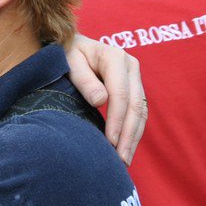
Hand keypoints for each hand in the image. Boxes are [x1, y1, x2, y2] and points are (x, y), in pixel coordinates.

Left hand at [64, 36, 146, 163]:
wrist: (69, 44)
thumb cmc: (65, 53)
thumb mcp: (68, 61)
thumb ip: (83, 80)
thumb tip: (101, 101)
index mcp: (114, 57)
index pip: (119, 94)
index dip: (116, 119)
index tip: (110, 141)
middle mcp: (130, 65)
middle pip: (135, 105)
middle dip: (128, 134)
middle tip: (121, 160)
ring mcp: (134, 76)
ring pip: (140, 111)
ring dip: (134, 137)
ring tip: (124, 161)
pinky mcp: (133, 87)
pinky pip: (138, 112)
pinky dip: (133, 131)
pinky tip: (125, 148)